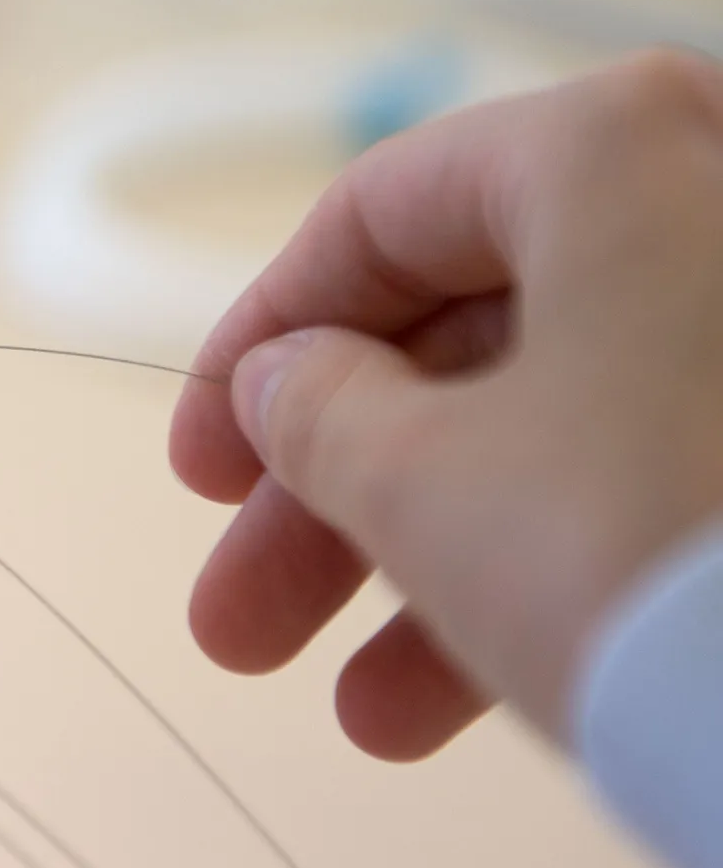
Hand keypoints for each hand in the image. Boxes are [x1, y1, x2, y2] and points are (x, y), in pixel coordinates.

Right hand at [170, 48, 722, 761]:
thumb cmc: (624, 539)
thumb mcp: (415, 479)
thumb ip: (313, 413)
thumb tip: (287, 387)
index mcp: (604, 150)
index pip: (374, 220)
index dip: (255, 347)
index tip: (195, 470)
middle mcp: (707, 200)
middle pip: (461, 343)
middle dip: (328, 503)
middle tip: (240, 623)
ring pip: (555, 424)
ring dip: (427, 570)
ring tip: (351, 716)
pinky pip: (653, 470)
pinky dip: (553, 571)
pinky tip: (455, 708)